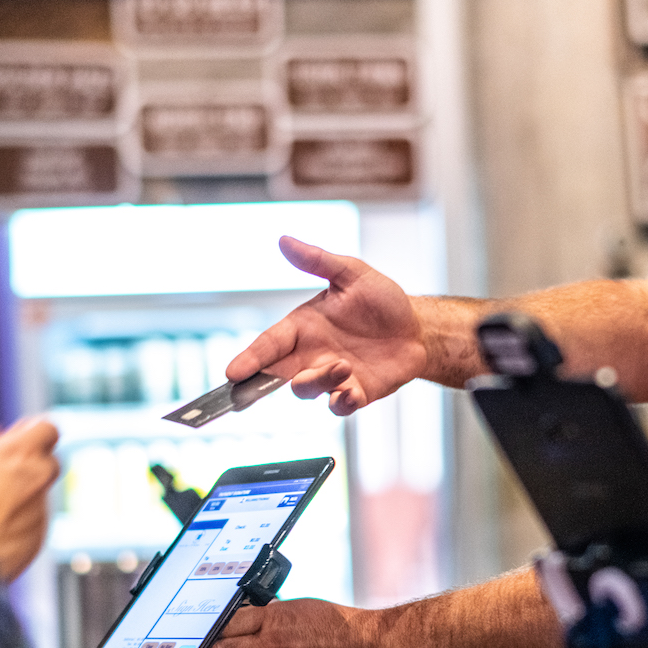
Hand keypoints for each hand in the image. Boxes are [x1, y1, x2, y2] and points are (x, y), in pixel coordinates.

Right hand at [0, 416, 60, 582]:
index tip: (14, 438)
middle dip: (25, 462)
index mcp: (21, 454)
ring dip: (17, 494)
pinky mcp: (37, 540)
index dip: (30, 431)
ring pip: (36, 494)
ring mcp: (40, 513)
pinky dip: (14, 521)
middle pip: (47, 461)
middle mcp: (39, 481)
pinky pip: (30, 522)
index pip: (48, 428)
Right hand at [226, 237, 427, 415]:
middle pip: (276, 373)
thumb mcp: (352, 273)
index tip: (231, 373)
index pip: (269, 343)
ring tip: (344, 366)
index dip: (250, 358)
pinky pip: (338, 406)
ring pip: (306, 390)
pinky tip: (351, 393)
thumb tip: (284, 240)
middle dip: (261, 385)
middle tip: (264, 388)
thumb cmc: (381, 300)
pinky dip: (340, 403)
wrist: (416, 328)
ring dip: (318, 382)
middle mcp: (311, 354)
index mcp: (304, 326)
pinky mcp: (355, 393)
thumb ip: (318, 261)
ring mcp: (332, 376)